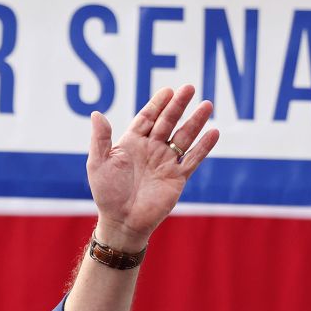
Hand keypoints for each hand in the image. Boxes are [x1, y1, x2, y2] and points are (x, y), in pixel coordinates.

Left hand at [86, 85, 218, 250]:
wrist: (122, 222)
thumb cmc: (107, 194)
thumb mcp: (98, 164)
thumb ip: (100, 139)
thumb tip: (97, 113)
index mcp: (133, 143)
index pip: (148, 117)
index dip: (158, 103)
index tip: (168, 90)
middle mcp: (152, 149)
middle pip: (168, 122)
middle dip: (178, 106)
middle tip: (190, 88)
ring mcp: (166, 162)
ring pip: (184, 137)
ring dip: (195, 121)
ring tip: (207, 105)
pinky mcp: (177, 178)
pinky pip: (193, 159)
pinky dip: (203, 147)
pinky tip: (214, 133)